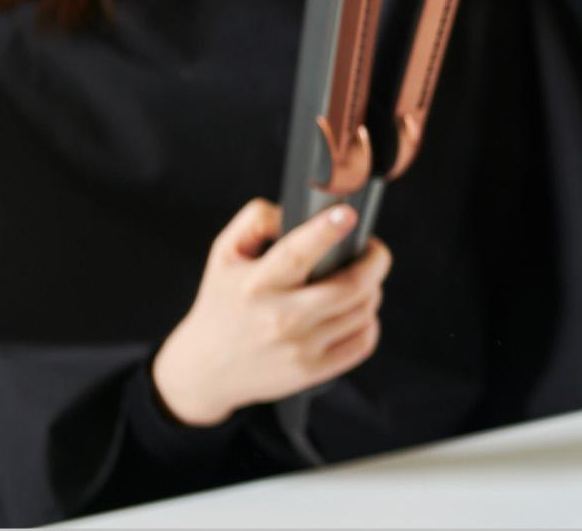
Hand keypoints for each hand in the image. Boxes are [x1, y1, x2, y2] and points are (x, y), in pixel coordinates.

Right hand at [152, 199, 390, 426]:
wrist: (205, 369)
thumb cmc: (223, 302)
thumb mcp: (225, 254)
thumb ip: (256, 220)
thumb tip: (298, 211)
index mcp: (257, 284)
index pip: (296, 253)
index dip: (327, 230)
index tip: (348, 214)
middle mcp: (279, 318)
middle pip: (350, 285)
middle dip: (375, 261)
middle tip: (373, 250)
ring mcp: (299, 348)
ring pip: (362, 311)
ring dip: (372, 289)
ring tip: (362, 280)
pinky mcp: (312, 371)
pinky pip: (363, 342)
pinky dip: (369, 321)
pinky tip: (357, 311)